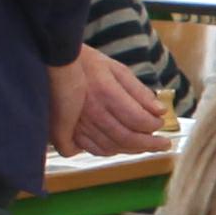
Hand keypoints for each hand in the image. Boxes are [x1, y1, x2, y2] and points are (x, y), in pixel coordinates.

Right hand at [48, 50, 170, 157]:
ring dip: (133, 149)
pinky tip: (121, 147)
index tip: (162, 124)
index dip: (154, 125)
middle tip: (164, 144)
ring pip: (112, 147)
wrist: (51, 64)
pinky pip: (94, 149)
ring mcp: (79, 125)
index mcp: (106, 93)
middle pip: (128, 137)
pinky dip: (110, 151)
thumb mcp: (116, 69)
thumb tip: (159, 110)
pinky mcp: (67, 132)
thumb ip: (138, 91)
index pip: (138, 119)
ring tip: (146, 146)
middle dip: (150, 144)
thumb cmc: (85, 63)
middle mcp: (93, 112)